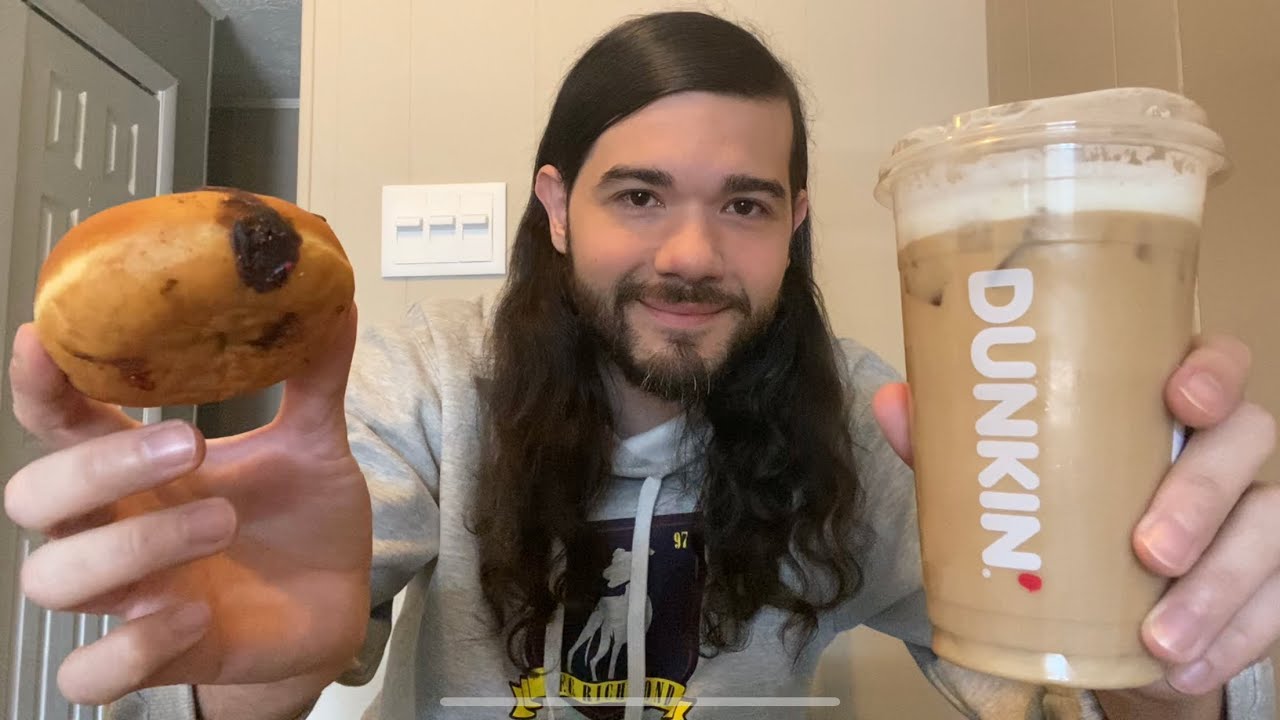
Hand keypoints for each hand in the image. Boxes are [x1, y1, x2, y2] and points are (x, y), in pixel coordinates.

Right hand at [4, 307, 371, 704]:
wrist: (333, 604)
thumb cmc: (303, 518)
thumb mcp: (315, 444)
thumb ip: (316, 377)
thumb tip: (332, 297)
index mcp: (143, 468)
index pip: (60, 421)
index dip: (40, 383)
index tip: (44, 338)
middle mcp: (119, 528)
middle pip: (33, 498)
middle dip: (98, 469)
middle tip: (191, 446)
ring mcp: (131, 596)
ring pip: (52, 580)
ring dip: (131, 548)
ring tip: (223, 522)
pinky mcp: (156, 658)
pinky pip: (91, 670)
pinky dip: (131, 647)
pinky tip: (195, 615)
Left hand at [871, 335, 1277, 707]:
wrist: (1101, 621)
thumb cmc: (1059, 521)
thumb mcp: (1006, 482)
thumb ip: (955, 446)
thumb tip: (895, 401)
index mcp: (1161, 406)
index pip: (1215, 361)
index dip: (1212, 370)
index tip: (1179, 398)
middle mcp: (1221, 449)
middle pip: (1246, 441)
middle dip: (1200, 497)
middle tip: (1147, 550)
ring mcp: (1255, 514)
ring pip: (1267, 530)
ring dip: (1215, 589)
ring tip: (1158, 638)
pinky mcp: (1270, 583)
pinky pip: (1278, 605)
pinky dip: (1233, 639)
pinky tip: (1182, 666)